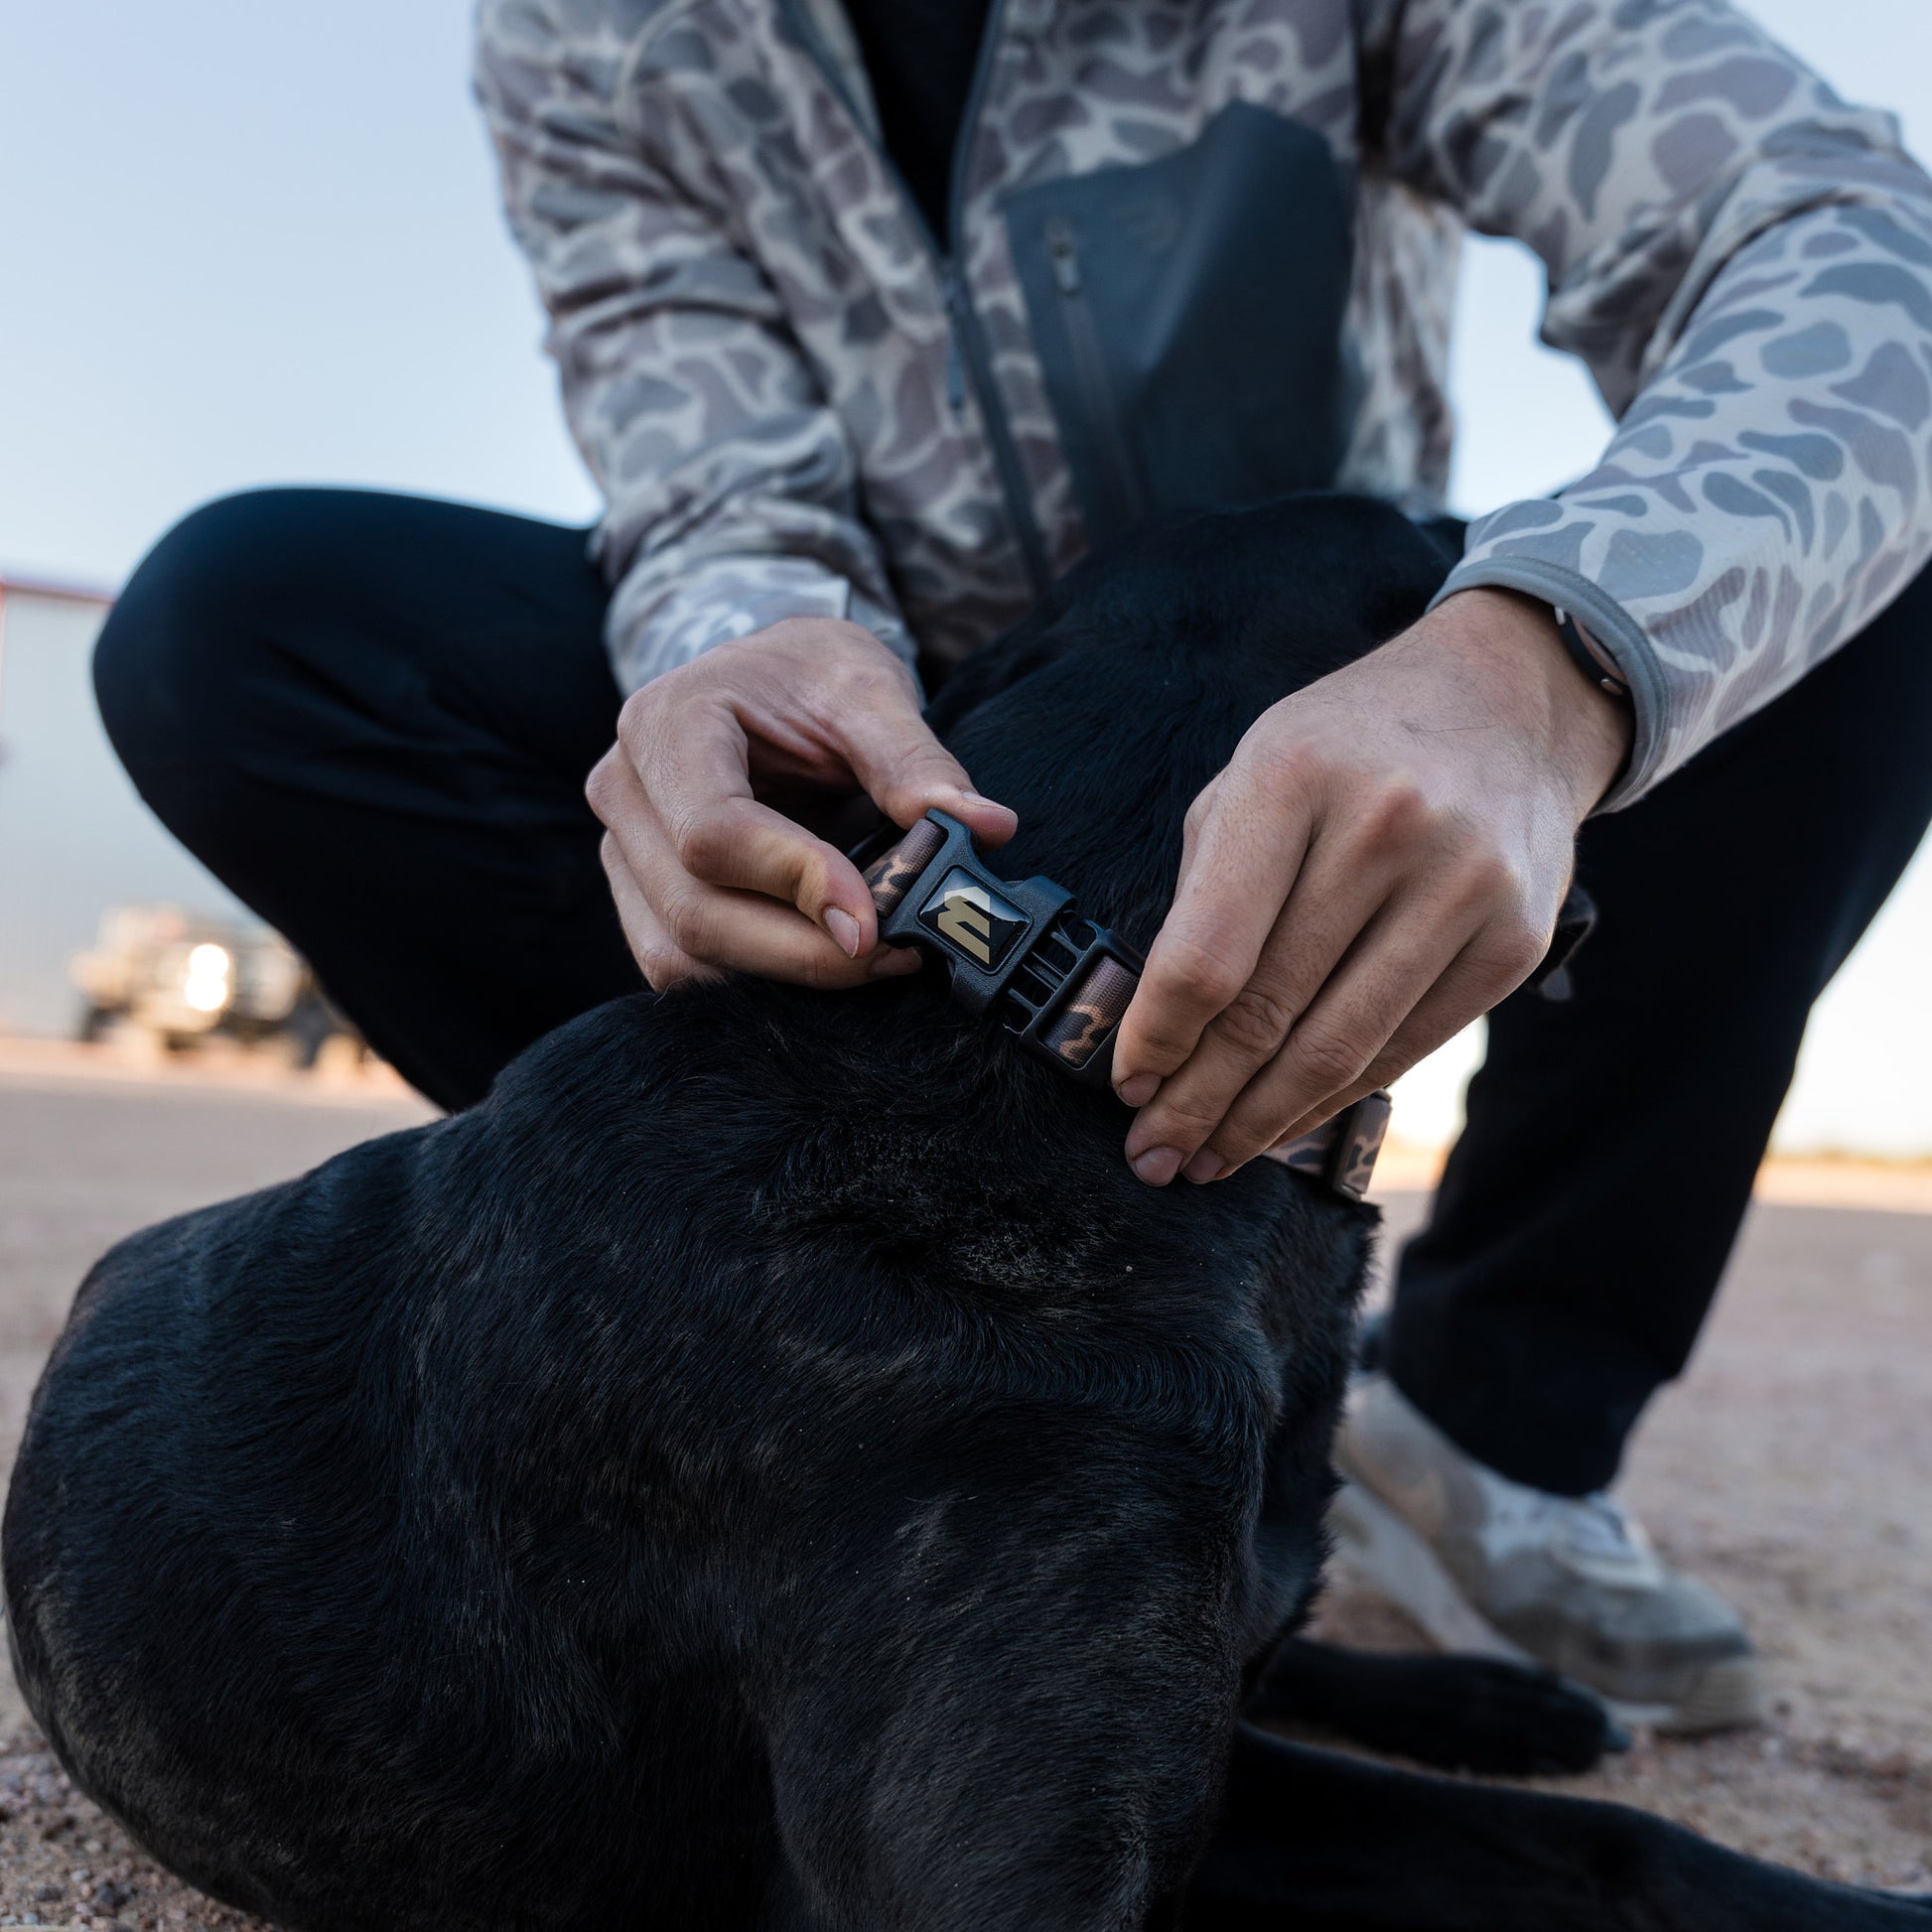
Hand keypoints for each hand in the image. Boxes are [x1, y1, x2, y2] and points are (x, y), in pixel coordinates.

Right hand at [586, 617, 1014, 989]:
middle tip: (895, 955)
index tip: (876, 921)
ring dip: (782, 977)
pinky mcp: (640, 895)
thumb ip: (916, 761)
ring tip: (874, 958)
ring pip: (681, 956)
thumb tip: (985, 827)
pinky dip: (757, 979)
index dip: (796, 883)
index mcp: (668, 722)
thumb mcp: (867, 690)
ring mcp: (622, 849)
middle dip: (802, 952)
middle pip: (694, 910)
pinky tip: (829, 959)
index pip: (713, 830)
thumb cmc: (809, 676)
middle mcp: (624, 789)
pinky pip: (680, 967)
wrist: (766, 679)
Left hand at [1111, 588, 1632, 1185]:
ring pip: (1340, 1047)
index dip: (1159, 1035)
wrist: (1506, 704)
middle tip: (1153, 1153)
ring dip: (1260, 1120)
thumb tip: (1155, 1029)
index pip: (1209, 949)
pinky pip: (1404, 1047)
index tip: (1126, 1085)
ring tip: (1207, 1157)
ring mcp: (1463, 886)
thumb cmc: (1346, 748)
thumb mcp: (1252, 775)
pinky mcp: (1515, 939)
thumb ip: (1203, 890)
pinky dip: (1335, 1097)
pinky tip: (1283, 1124)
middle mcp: (1385, 828)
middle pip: (1270, 1010)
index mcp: (1292, 777)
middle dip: (1197, 1098)